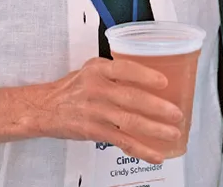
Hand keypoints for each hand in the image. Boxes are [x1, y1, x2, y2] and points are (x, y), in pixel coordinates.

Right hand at [39, 56, 183, 164]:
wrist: (46, 108)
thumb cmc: (73, 88)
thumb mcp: (92, 69)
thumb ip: (116, 71)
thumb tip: (149, 74)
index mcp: (98, 69)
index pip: (124, 69)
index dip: (145, 75)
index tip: (164, 82)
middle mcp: (97, 88)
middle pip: (131, 98)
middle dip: (157, 107)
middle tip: (176, 113)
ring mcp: (95, 111)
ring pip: (129, 121)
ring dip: (154, 129)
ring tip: (172, 133)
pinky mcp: (94, 131)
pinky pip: (122, 141)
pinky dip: (141, 149)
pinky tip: (155, 153)